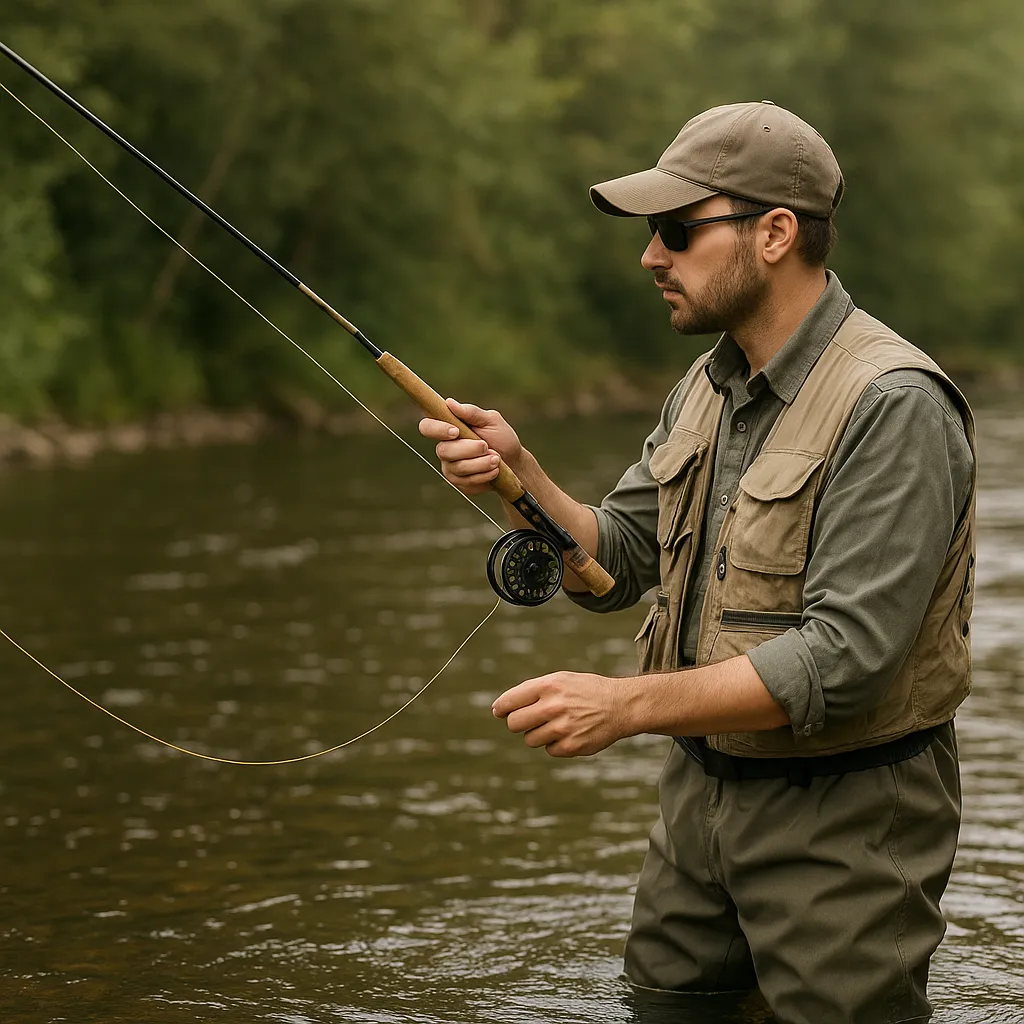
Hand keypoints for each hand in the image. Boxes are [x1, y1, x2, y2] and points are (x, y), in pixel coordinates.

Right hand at [417, 398, 522, 495]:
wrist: (514, 463)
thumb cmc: (501, 438)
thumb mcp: (491, 421)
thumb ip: (472, 413)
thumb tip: (449, 402)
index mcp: (449, 428)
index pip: (427, 427)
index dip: (437, 429)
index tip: (456, 432)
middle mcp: (445, 447)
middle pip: (443, 450)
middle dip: (469, 449)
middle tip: (487, 446)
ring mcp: (450, 466)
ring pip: (458, 467)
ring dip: (481, 463)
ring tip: (496, 459)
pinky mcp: (459, 482)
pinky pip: (466, 481)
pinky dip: (484, 474)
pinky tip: (495, 470)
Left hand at [491, 671, 635, 756]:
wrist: (620, 705)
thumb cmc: (585, 691)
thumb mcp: (561, 680)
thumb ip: (531, 691)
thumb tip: (499, 708)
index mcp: (548, 686)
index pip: (510, 701)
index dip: (501, 708)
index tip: (499, 711)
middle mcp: (553, 706)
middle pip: (514, 724)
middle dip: (518, 723)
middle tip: (531, 719)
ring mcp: (562, 728)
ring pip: (530, 739)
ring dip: (538, 734)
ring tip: (557, 724)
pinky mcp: (571, 747)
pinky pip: (548, 750)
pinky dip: (555, 744)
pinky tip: (570, 733)